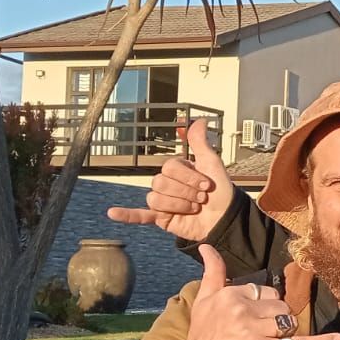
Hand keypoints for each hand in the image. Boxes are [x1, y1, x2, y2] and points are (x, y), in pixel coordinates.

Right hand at [107, 118, 234, 240]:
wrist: (226, 220)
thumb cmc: (221, 192)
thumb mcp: (212, 164)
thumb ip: (200, 143)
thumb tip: (200, 120)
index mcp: (176, 170)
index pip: (170, 167)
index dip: (189, 177)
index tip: (207, 185)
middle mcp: (167, 184)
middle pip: (160, 182)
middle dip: (185, 192)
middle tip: (202, 199)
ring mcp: (163, 201)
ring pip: (155, 199)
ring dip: (179, 205)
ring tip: (194, 208)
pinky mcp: (161, 218)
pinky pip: (140, 215)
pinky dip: (127, 215)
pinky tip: (113, 213)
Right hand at [175, 245, 339, 339]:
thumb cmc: (203, 337)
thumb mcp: (203, 301)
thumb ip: (213, 272)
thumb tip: (208, 246)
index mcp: (230, 295)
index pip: (265, 291)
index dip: (262, 305)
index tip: (248, 318)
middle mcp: (243, 310)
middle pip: (280, 306)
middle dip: (274, 318)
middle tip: (255, 332)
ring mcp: (256, 332)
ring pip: (289, 322)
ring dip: (283, 332)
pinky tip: (338, 339)